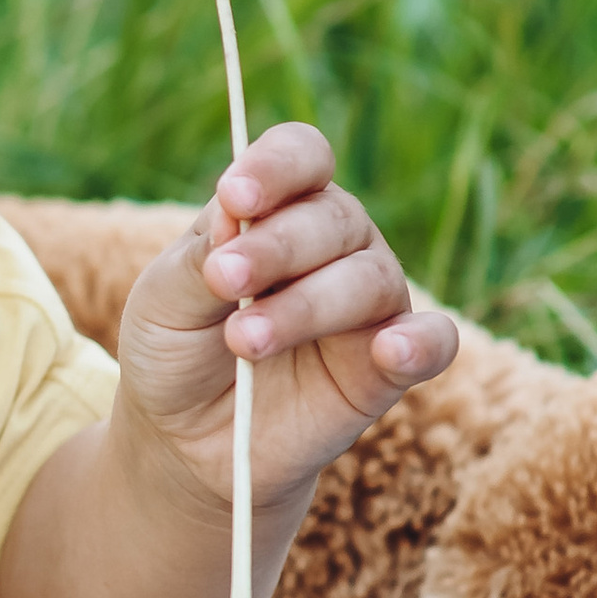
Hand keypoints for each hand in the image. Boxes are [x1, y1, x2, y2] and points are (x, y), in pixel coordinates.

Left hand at [113, 124, 455, 525]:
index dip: (274, 168)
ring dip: (308, 306)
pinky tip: (392, 350)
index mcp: (279, 208)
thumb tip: (234, 213)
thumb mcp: (163, 302)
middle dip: (276, 247)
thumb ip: (200, 258)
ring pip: (368, 279)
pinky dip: (421, 343)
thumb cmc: (175, 351)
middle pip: (333, 218)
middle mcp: (335, 243)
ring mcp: (368, 303)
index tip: (235, 198)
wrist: (184, 440)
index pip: (300, 157)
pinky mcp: (389, 367)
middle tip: (224, 282)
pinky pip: (434, 342)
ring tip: (246, 341)